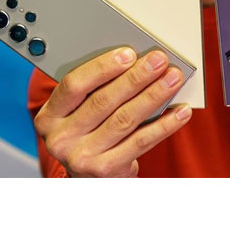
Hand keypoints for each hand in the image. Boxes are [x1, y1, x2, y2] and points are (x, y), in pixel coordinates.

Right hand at [34, 47, 190, 176]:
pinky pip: (141, 142)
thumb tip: (134, 61)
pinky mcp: (106, 171)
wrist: (90, 177)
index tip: (129, 53)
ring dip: (153, 95)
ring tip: (173, 79)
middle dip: (136, 77)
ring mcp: (81, 158)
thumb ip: (96, 89)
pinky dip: (164, 124)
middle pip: (103, 101)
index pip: (74, 85)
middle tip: (159, 60)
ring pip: (125, 119)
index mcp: (49, 116)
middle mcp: (60, 139)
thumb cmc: (88, 132)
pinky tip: (180, 111)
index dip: (102, 67)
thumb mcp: (79, 112)